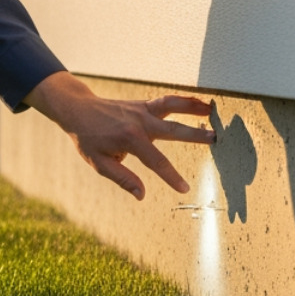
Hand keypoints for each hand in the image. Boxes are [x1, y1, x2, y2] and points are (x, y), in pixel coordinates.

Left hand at [23, 71, 213, 199]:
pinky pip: (167, 101)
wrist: (78, 109)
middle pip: (173, 129)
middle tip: (216, 139)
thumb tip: (142, 195)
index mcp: (130, 139)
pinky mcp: (144, 104)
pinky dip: (184, 100)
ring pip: (173, 106)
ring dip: (193, 107)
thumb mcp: (99, 163)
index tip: (184, 188)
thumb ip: (122, 178)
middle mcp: (140, 122)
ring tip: (213, 111)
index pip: (156, 161)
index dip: (171, 176)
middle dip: (195, 135)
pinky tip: (200, 102)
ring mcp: (143, 109)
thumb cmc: (88, 139)